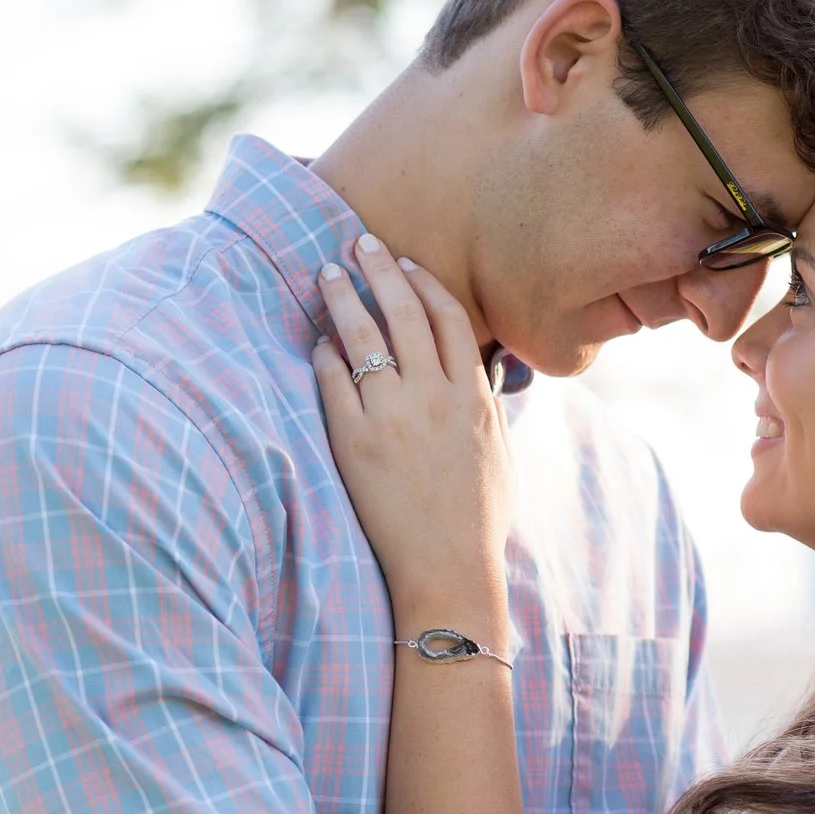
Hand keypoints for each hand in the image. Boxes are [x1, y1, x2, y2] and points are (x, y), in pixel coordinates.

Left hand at [310, 232, 511, 623]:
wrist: (448, 570)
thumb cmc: (477, 522)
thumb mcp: (499, 456)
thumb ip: (487, 408)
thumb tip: (484, 377)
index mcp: (473, 397)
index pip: (449, 320)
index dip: (424, 284)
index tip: (405, 264)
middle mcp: (435, 397)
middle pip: (405, 314)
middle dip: (380, 271)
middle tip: (359, 243)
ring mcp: (393, 417)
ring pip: (365, 338)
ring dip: (343, 299)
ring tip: (326, 273)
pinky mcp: (356, 440)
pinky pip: (335, 382)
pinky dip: (325, 356)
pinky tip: (316, 342)